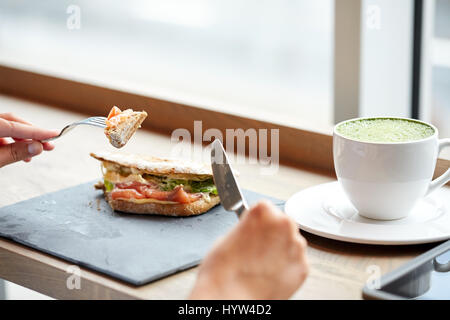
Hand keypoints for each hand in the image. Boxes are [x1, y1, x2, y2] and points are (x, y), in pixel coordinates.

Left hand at [0, 113, 57, 167]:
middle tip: (48, 144)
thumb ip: (14, 153)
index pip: (15, 126)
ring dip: (23, 138)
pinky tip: (18, 150)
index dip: (36, 131)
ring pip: (8, 125)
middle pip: (13, 122)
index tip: (54, 134)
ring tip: (34, 151)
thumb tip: (36, 147)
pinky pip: (1, 131)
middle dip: (32, 134)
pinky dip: (12, 140)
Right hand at [189, 200, 308, 299]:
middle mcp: (284, 225)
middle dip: (272, 234)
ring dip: (281, 249)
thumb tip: (252, 231)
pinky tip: (270, 274)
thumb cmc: (222, 270)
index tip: (253, 229)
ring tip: (262, 265)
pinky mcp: (303, 267)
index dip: (257, 221)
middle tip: (256, 250)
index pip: (266, 208)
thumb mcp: (226, 236)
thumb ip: (247, 228)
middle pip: (282, 223)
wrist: (229, 299)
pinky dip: (287, 266)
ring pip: (291, 242)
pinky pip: (296, 261)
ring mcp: (296, 247)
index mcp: (263, 211)